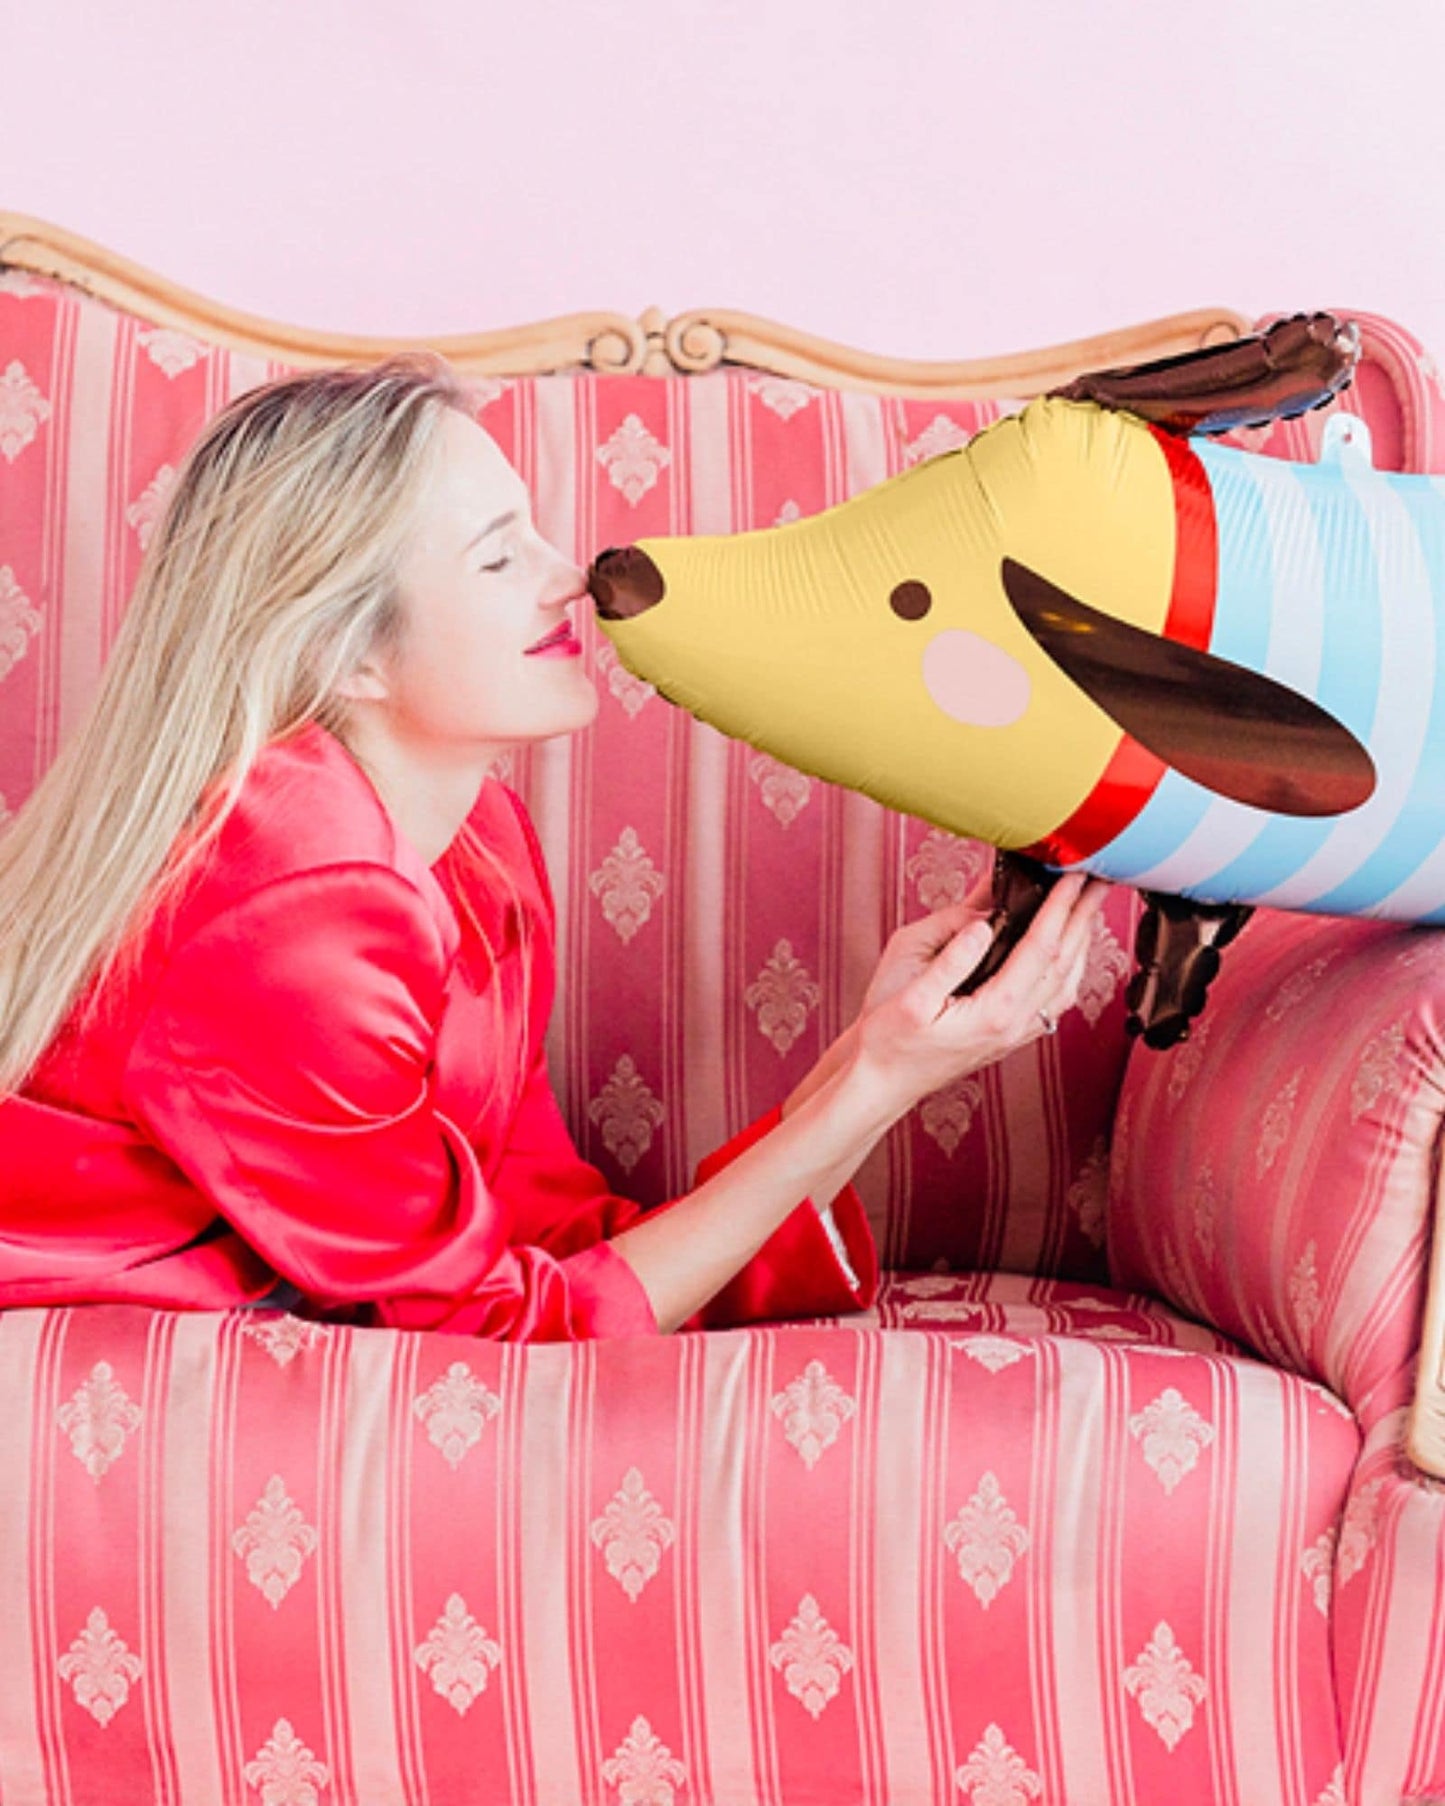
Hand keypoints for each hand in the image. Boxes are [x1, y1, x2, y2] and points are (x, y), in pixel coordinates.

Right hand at [848, 872, 1109, 1120]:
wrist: (883, 1084)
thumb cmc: (889, 1042)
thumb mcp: (911, 997)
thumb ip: (951, 959)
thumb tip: (983, 923)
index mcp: (995, 1011)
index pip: (1041, 947)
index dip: (1059, 907)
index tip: (1072, 875)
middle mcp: (1015, 1024)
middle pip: (1065, 961)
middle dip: (1083, 915)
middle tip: (1100, 878)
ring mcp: (1016, 1033)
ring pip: (1066, 981)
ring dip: (1082, 940)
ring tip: (1089, 906)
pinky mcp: (1009, 1035)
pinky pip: (1054, 998)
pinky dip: (1069, 967)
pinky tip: (1067, 953)